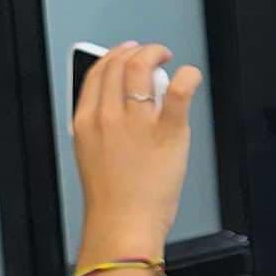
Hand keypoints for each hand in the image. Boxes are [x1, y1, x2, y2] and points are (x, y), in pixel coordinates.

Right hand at [68, 40, 200, 256]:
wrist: (123, 224)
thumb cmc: (111, 198)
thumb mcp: (91, 154)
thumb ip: (101, 126)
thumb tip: (119, 105)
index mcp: (86, 121)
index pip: (97, 73)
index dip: (113, 56)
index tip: (125, 52)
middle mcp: (108, 115)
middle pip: (119, 64)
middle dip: (138, 51)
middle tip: (152, 53)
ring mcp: (137, 122)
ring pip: (143, 67)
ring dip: (157, 54)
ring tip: (168, 58)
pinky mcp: (167, 131)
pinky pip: (179, 90)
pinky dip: (187, 76)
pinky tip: (189, 76)